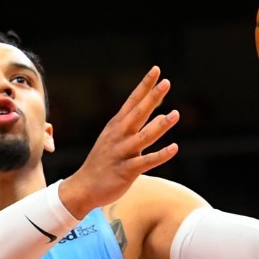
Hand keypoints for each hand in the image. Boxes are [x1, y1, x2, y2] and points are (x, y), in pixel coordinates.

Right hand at [59, 66, 179, 216]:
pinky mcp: (126, 171)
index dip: (144, 85)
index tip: (156, 70)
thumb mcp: (113, 138)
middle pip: (138, 113)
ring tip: (175, 114)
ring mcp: (122, 153)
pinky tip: (174, 148)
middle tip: (166, 83)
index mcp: (116, 126)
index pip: (132, 101)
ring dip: (160, 126)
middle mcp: (119, 136)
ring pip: (143, 137)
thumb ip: (132, 125)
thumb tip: (155, 113)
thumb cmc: (103, 162)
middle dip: (152, 98)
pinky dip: (160, 155)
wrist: (83, 187)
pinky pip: (146, 162)